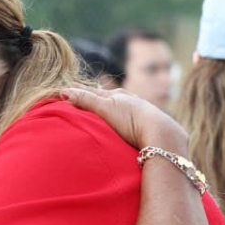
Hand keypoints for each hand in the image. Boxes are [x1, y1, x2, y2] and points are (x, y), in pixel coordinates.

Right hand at [64, 87, 188, 153]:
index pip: (93, 92)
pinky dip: (120, 119)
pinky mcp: (146, 124)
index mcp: (117, 94)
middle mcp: (129, 100)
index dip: (78, 94)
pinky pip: (128, 118)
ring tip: (99, 114)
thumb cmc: (131, 119)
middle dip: (94, 100)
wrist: (160, 133)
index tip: (64, 95)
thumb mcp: (105, 108)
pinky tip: (120, 125)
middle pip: (107, 98)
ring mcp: (139, 111)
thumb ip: (86, 100)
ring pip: (119, 108)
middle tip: (79, 102)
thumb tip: (64, 91)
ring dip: (108, 110)